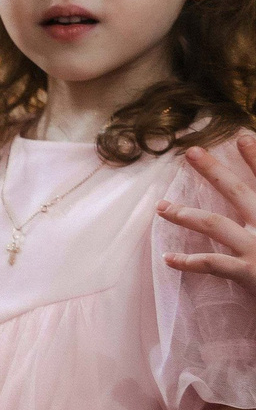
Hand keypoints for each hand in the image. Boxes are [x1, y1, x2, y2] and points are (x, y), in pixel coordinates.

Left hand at [160, 129, 255, 290]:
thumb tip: (249, 210)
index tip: (242, 137)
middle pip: (237, 191)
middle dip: (213, 171)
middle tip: (191, 153)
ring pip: (214, 224)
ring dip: (185, 214)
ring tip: (162, 208)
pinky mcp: (248, 272)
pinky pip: (212, 264)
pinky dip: (189, 262)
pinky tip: (169, 259)